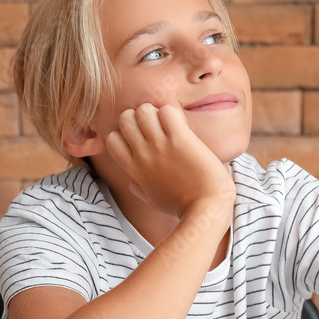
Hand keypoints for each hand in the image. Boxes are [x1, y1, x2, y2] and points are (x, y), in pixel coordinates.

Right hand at [106, 103, 234, 219]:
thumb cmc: (182, 206)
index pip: (112, 139)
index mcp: (134, 169)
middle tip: (155, 126)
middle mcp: (143, 155)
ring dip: (155, 112)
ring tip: (168, 123)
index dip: (124, 133)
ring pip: (144, 111)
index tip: (140, 138)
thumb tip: (131, 182)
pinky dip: (172, 113)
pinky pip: (167, 111)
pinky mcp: (180, 139)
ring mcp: (160, 146)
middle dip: (137, 117)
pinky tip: (180, 125)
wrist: (206, 207)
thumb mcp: (153, 200)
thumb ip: (138, 189)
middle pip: (125, 119)